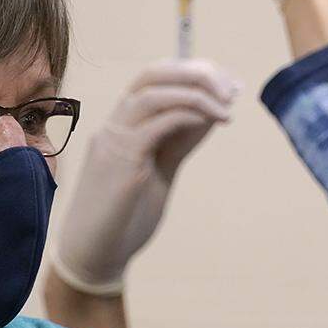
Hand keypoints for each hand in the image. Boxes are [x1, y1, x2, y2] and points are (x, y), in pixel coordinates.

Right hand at [52, 59, 239, 295]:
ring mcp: (114, 140)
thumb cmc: (126, 214)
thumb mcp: (161, 168)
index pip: (156, 76)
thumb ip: (180, 139)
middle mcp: (115, 124)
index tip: (229, 85)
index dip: (195, 72)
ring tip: (226, 107)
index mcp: (123, 123)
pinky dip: (187, 115)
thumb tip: (211, 111)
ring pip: (153, 92)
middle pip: (154, 73)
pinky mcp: (121, 161)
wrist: (96, 255)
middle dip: (197, 73)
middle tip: (231, 89)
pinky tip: (211, 122)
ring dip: (196, 93)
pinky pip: (156, 123)